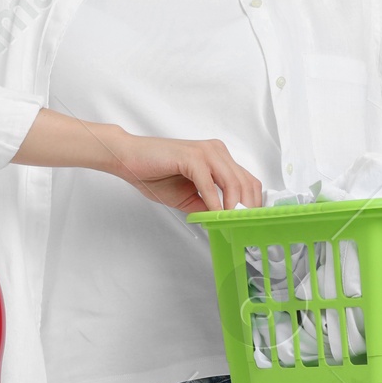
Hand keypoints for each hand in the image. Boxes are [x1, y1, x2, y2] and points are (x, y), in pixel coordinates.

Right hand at [99, 127, 263, 213]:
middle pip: (246, 183)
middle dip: (247, 210)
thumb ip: (207, 208)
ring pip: (233, 182)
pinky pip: (209, 183)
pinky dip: (214, 202)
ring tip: (230, 225)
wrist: (129, 160)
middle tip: (243, 230)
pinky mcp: (192, 157)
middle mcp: (216, 152)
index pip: (248, 182)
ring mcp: (206, 152)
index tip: (249, 225)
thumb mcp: (188, 198)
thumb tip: (224, 223)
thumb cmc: (154, 173)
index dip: (253, 204)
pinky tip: (213, 216)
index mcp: (218, 159)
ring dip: (233, 208)